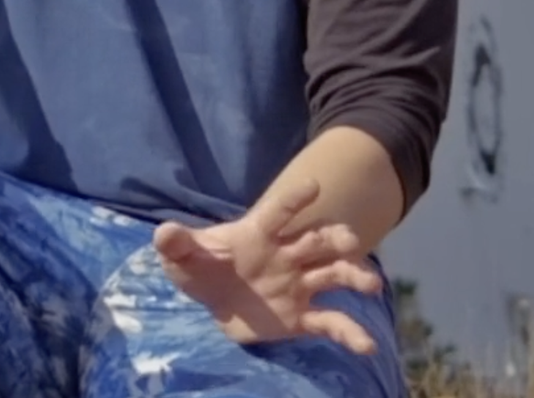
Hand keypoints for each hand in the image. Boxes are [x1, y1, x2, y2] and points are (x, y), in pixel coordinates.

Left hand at [152, 178, 386, 353]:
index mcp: (259, 234)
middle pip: (317, 240)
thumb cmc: (202, 268)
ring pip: (333, 275)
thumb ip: (176, 243)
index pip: (279, 212)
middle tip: (349, 243)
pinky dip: (350, 333)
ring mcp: (298, 285)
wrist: (213, 303)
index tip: (312, 187)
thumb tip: (163, 231)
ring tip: (370, 285)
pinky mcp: (301, 317)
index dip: (294, 200)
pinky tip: (367, 346)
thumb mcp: (181, 257)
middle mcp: (287, 255)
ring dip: (354, 277)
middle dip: (336, 238)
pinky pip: (330, 322)